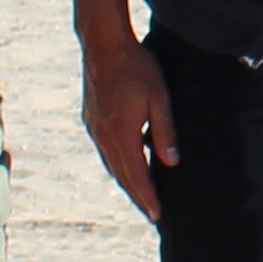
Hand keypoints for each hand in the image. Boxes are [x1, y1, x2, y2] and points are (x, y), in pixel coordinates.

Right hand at [78, 24, 178, 222]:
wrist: (103, 45)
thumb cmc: (137, 69)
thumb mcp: (159, 99)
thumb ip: (165, 132)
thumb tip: (171, 163)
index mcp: (121, 135)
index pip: (137, 176)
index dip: (148, 197)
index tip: (158, 216)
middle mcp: (104, 137)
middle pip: (122, 176)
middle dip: (138, 196)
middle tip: (152, 213)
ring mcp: (94, 128)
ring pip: (111, 164)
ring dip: (126, 181)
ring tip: (141, 195)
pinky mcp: (91, 119)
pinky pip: (105, 151)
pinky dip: (117, 165)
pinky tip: (126, 165)